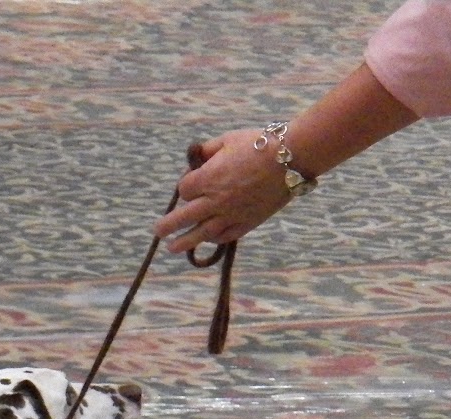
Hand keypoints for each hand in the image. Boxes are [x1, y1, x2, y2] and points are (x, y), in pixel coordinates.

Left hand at [153, 128, 291, 253]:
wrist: (292, 157)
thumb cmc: (260, 143)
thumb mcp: (228, 139)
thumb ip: (207, 150)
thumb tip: (196, 157)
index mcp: (209, 178)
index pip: (184, 190)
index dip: (185, 186)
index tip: (191, 183)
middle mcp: (215, 200)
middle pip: (183, 217)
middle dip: (168, 225)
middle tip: (158, 231)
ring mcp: (231, 214)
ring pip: (201, 233)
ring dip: (184, 242)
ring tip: (171, 248)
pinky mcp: (247, 223)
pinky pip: (225, 236)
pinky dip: (214, 238)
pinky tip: (207, 239)